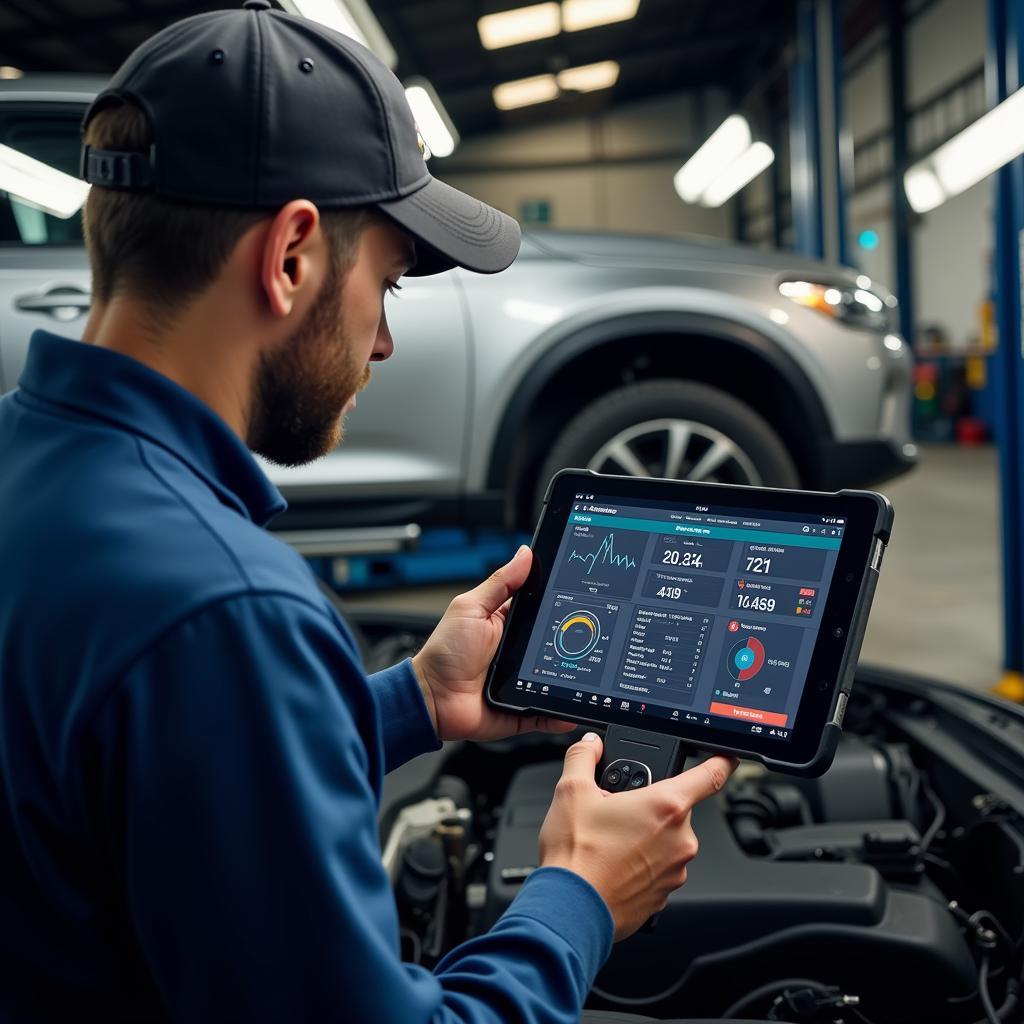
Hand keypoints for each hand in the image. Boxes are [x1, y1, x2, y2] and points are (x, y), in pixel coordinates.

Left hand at [411, 545, 575, 742]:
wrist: (431, 698)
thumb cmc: (444, 653)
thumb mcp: (471, 608)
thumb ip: (500, 583)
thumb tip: (525, 554)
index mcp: (508, 624)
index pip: (542, 610)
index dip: (561, 604)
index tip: (583, 597)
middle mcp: (519, 652)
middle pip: (556, 644)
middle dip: (573, 642)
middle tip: (587, 638)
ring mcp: (522, 681)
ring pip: (557, 678)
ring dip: (570, 677)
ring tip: (587, 672)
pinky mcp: (522, 709)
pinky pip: (547, 713)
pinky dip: (559, 714)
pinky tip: (571, 710)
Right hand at [538, 732, 738, 940]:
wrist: (570, 911)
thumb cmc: (577, 856)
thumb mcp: (571, 791)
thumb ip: (583, 758)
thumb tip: (590, 746)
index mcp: (666, 807)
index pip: (710, 776)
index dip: (722, 762)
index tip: (728, 758)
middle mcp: (680, 840)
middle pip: (674, 809)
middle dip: (649, 806)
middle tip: (617, 811)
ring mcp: (675, 871)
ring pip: (665, 841)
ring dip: (644, 836)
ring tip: (608, 843)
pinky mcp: (664, 896)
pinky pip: (657, 869)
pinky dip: (639, 864)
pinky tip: (612, 865)